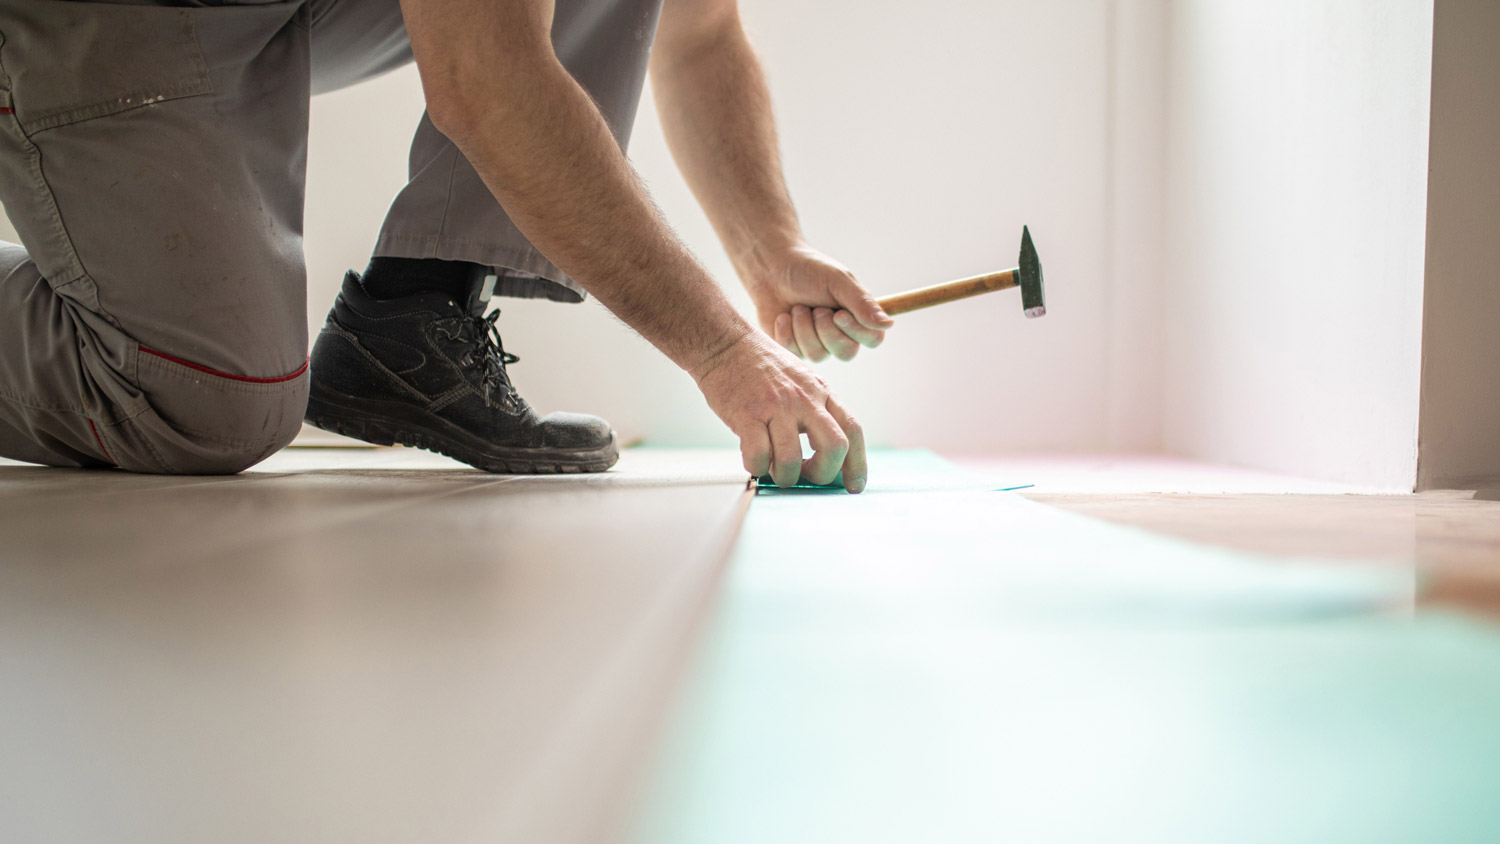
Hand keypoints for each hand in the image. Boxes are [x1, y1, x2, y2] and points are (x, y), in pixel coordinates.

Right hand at [693, 329, 867, 492]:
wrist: (725, 343)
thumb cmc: (761, 365)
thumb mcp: (801, 380)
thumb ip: (816, 409)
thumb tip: (825, 453)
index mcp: (822, 391)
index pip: (853, 430)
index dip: (858, 463)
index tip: (854, 485)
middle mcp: (805, 399)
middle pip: (835, 447)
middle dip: (823, 474)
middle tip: (806, 476)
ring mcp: (776, 407)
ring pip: (792, 460)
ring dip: (784, 477)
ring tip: (774, 471)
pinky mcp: (748, 415)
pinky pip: (758, 456)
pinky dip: (756, 467)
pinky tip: (753, 460)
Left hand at [745, 244, 894, 362]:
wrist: (772, 269)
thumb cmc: (809, 270)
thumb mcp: (838, 281)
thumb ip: (862, 303)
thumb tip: (888, 324)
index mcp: (858, 316)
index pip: (873, 339)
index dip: (856, 331)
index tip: (839, 313)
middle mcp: (841, 334)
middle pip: (847, 353)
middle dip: (827, 331)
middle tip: (816, 309)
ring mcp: (817, 344)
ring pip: (818, 355)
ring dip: (804, 328)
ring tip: (798, 308)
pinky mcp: (794, 348)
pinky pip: (795, 352)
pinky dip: (787, 331)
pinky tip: (784, 316)